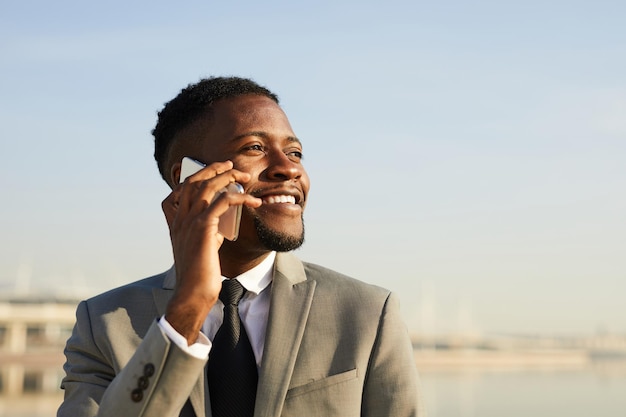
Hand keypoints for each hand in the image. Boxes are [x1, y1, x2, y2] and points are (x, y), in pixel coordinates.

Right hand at [161, 161, 261, 343]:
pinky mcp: (203, 229)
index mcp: (177, 223)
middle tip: (231, 166)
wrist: (193, 294)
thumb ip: (207, 233)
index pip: (180, 189)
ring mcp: (189, 223)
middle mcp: (180, 219)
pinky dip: (239, 197)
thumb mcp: (201, 248)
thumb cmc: (200, 275)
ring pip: (208, 187)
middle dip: (214, 169)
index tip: (214, 171)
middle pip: (193, 181)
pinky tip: (252, 200)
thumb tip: (222, 224)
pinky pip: (222, 202)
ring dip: (228, 177)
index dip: (196, 175)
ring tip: (244, 177)